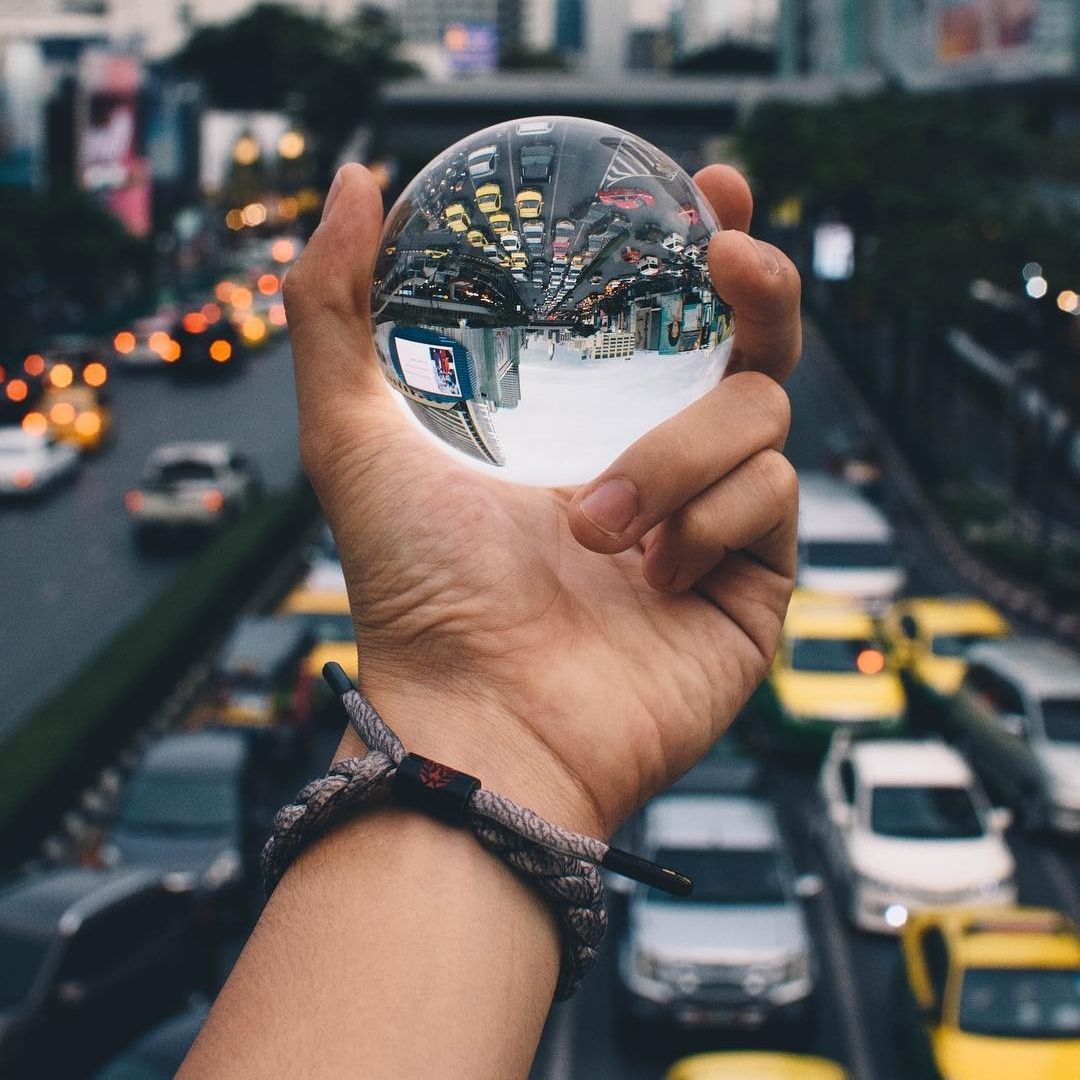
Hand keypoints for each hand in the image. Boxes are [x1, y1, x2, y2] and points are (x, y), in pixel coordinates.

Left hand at [284, 163, 800, 839]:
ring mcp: (714, 523)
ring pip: (760, 417)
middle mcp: (659, 465)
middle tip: (729, 255)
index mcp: (586, 426)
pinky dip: (711, 520)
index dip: (700, 244)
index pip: (668, 315)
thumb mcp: (350, 434)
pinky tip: (651, 577)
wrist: (480, 722)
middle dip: (761, 288)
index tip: (711, 186)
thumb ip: (334, 306)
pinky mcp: (756, 582)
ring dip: (675, 457)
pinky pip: (775, 497)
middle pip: (752, 346)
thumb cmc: (416, 593)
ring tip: (593, 526)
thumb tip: (358, 183)